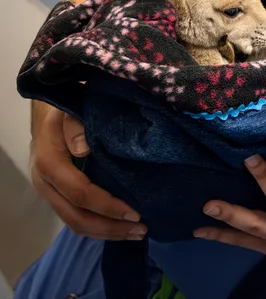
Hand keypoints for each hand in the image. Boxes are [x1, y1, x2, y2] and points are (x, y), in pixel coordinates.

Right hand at [30, 104, 145, 239]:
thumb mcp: (70, 112)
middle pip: (76, 217)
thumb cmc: (68, 112)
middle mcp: (46, 184)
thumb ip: (75, 126)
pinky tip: (120, 227)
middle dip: (110, 227)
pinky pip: (75, 218)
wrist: (51, 117)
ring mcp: (51, 193)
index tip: (135, 213)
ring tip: (135, 233)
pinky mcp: (58, 196)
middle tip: (141, 230)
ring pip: (74, 223)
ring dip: (106, 232)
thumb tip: (83, 149)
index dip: (107, 206)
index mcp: (50, 164)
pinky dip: (99, 226)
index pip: (79, 193)